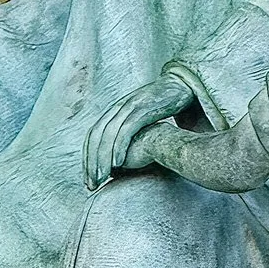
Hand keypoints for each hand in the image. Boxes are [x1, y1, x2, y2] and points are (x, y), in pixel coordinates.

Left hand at [83, 72, 192, 187]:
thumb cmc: (162, 105)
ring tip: (101, 177)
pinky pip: (126, 130)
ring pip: (108, 134)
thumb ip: (128, 130)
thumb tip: (120, 153)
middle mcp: (118, 108)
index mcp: (114, 110)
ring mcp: (130, 106)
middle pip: (96, 136)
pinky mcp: (143, 108)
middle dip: (91, 162)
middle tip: (91, 183)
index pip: (93, 136)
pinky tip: (117, 163)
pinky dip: (118, 146)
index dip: (88, 158)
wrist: (180, 84)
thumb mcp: (140, 116)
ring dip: (102, 158)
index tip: (88, 178)